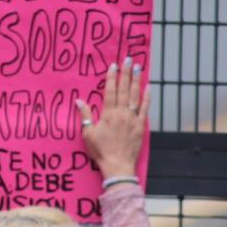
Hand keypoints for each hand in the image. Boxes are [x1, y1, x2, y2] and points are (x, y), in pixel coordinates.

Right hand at [76, 58, 148, 180]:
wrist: (118, 166)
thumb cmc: (101, 151)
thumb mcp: (88, 134)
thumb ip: (85, 115)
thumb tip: (79, 101)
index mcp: (108, 114)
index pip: (110, 91)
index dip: (112, 77)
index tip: (113, 65)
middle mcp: (121, 113)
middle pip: (124, 89)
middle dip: (126, 73)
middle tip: (129, 59)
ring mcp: (133, 119)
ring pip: (135, 95)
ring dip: (136, 81)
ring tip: (138, 68)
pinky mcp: (141, 126)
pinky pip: (144, 108)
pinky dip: (146, 97)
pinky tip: (148, 87)